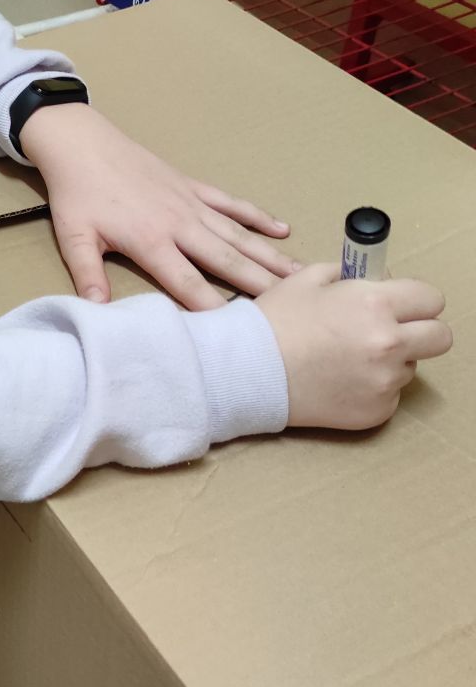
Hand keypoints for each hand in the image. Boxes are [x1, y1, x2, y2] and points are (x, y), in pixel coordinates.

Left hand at [20, 103, 298, 308]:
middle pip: (227, 261)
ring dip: (269, 255)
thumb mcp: (74, 237)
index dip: (213, 308)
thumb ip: (88, 275)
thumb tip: (97, 312)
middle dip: (261, 285)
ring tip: (301, 275)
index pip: (188, 283)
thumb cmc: (76, 192)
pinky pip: (231, 203)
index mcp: (151, 240)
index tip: (240, 330)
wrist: (81, 142)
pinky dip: (257, 216)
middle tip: (294, 307)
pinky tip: (283, 230)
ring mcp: (190, 203)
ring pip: (238, 234)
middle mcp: (180, 223)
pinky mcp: (192, 186)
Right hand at [257, 265, 450, 429]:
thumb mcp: (308, 279)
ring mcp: (385, 381)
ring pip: (411, 366)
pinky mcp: (376, 411)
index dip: (415, 299)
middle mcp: (388, 343)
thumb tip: (374, 278)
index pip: (431, 298)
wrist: (247, 371)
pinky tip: (341, 380)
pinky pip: (390, 394)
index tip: (401, 304)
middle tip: (392, 330)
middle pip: (440, 337)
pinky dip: (373, 387)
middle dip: (421, 330)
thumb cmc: (273, 323)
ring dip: (391, 360)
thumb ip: (349, 274)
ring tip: (349, 358)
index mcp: (375, 303)